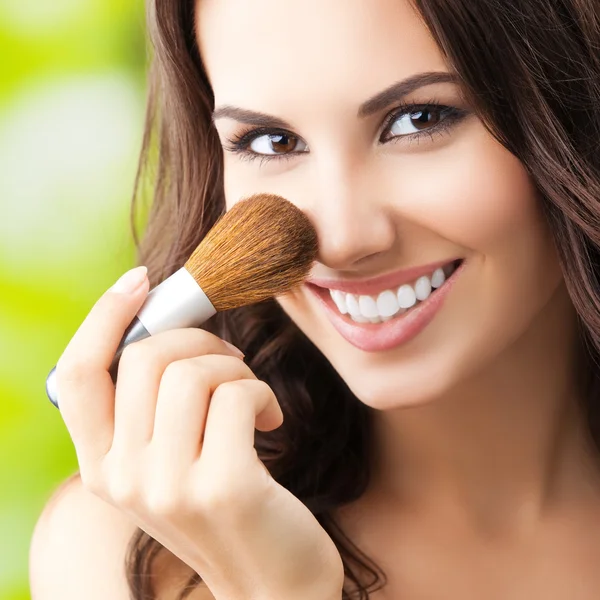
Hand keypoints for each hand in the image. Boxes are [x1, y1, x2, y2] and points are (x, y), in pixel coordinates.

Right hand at [55, 266, 343, 599]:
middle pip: (145, 358)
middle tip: (230, 361)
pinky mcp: (224, 488)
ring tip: (250, 396)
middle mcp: (123, 479)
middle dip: (199, 339)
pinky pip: (237, 394)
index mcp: (101, 466)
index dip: (105, 316)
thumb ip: (149, 408)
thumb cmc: (223, 504)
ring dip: (234, 367)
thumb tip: (163, 322)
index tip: (142, 281)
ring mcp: (169, 487)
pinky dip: (261, 392)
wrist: (270, 581)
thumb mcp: (168, 462)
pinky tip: (271, 420)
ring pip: (193, 371)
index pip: (78, 372)